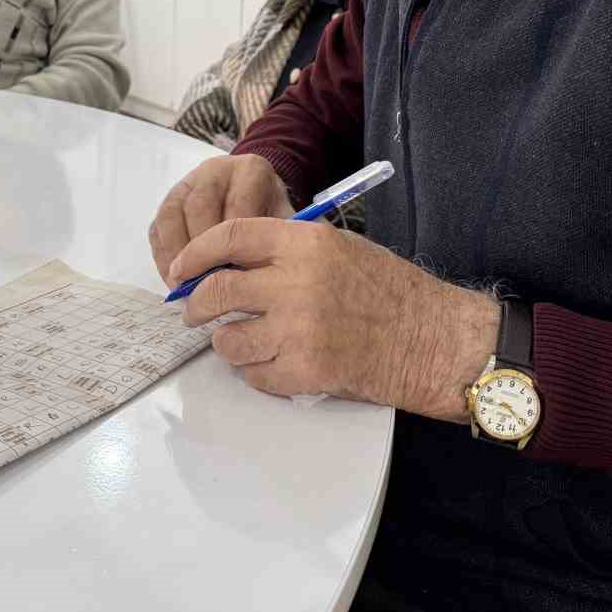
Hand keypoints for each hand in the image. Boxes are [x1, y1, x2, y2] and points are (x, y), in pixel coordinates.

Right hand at [148, 154, 292, 283]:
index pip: (238, 205)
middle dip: (200, 252)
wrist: (257, 196)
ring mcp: (188, 182)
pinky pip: (158, 227)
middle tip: (205, 286)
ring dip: (177, 255)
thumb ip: (281, 241)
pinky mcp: (169, 200)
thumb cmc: (272, 214)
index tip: (234, 278)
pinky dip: (163, 256)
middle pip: (200, 207)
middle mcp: (216, 169)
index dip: (233, 245)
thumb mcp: (286, 222)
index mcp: (250, 170)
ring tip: (186, 286)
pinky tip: (174, 279)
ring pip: (173, 215)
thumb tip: (264, 277)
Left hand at [171, 215, 499, 416]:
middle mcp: (297, 283)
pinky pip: (255, 375)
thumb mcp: (338, 247)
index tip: (180, 269)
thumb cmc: (388, 290)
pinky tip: (274, 362)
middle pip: (218, 291)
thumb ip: (285, 250)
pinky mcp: (306, 371)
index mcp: (305, 244)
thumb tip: (228, 263)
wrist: (431, 338)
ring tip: (240, 340)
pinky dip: (256, 372)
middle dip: (196, 304)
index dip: (195, 253)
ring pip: (229, 340)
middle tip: (194, 311)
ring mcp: (299, 330)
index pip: (230, 237)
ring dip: (226, 343)